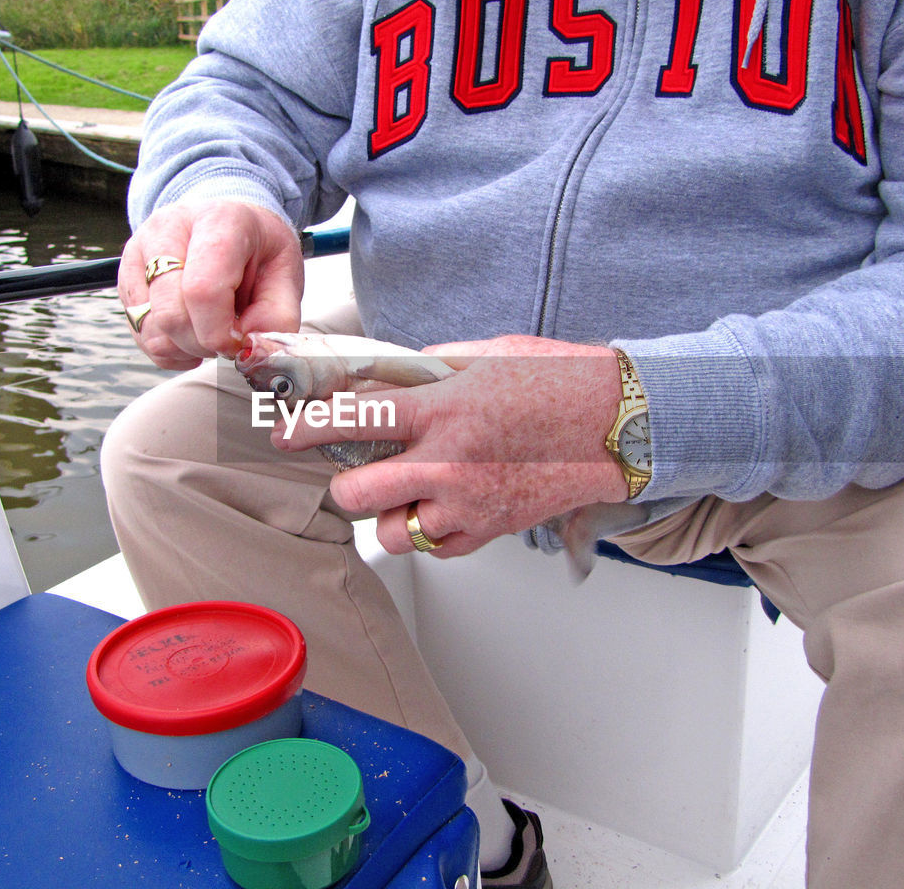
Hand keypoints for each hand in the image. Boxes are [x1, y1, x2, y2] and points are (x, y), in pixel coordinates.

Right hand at [119, 200, 303, 369]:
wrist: (228, 224)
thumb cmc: (257, 250)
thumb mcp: (286, 275)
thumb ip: (276, 318)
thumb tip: (251, 353)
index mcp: (218, 221)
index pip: (202, 290)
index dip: (219, 332)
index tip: (238, 343)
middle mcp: (169, 228)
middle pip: (171, 314)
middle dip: (203, 344)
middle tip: (227, 338)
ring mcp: (141, 251)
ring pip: (151, 328)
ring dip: (185, 348)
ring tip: (210, 333)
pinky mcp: (126, 275)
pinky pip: (140, 333)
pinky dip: (169, 349)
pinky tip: (192, 334)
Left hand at [274, 335, 629, 556]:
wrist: (616, 424)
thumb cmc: (558, 382)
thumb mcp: (486, 355)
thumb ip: (429, 371)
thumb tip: (386, 378)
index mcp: (444, 410)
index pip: (354, 419)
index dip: (308, 427)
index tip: (287, 431)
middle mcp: (450, 463)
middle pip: (357, 494)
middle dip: (344, 484)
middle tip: (352, 470)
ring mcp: (469, 505)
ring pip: (391, 534)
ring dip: (388, 515)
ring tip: (406, 492)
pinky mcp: (489, 531)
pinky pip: (434, 548)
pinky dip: (429, 533)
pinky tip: (442, 506)